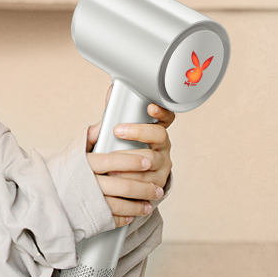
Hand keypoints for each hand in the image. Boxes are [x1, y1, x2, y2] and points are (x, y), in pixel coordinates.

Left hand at [86, 84, 174, 227]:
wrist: (125, 183)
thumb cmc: (122, 153)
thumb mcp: (119, 134)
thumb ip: (115, 114)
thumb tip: (111, 91)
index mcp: (155, 133)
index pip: (166, 119)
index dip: (161, 112)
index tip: (150, 107)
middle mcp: (162, 148)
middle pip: (159, 136)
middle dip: (138, 132)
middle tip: (118, 130)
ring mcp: (161, 166)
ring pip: (151, 161)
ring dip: (129, 160)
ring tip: (111, 162)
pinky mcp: (157, 184)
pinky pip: (147, 183)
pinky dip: (130, 182)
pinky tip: (117, 180)